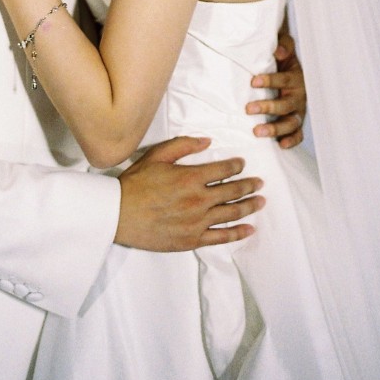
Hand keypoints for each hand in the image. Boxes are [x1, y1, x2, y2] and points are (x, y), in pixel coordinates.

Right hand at [114, 136, 264, 250]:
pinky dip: (238, 233)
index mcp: (191, 177)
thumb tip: (207, 140)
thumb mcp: (157, 155)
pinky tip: (250, 229)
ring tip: (260, 201)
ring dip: (249, 206)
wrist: (119, 214)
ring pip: (231, 213)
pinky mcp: (192, 239)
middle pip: (233, 191)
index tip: (243, 164)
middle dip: (249, 185)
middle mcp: (199, 200)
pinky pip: (221, 237)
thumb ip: (184, 145)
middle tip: (260, 183)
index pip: (223, 170)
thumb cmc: (136, 183)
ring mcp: (197, 222)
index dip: (237, 166)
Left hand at [247, 27, 306, 149]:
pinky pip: (298, 135)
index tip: (253, 81)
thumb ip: (283, 46)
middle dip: (267, 107)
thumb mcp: (284, 48)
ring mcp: (298, 111)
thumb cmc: (282, 59)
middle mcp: (299, 96)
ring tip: (257, 132)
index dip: (270, 81)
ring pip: (291, 122)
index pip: (284, 79)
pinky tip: (281, 145)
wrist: (289, 69)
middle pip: (286, 104)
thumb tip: (278, 51)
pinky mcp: (296, 123)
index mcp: (296, 77)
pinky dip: (292, 141)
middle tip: (248, 109)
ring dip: (275, 128)